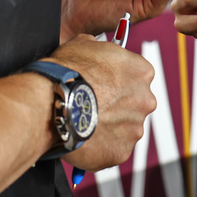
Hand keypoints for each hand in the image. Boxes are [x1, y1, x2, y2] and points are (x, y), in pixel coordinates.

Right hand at [48, 35, 155, 171]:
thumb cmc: (67, 73)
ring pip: (123, 128)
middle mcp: (144, 100)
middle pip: (134, 103)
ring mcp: (134, 128)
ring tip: (83, 121)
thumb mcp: (83, 45)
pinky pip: (112, 148)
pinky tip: (83, 136)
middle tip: (93, 104)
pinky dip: (99, 145)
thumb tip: (94, 49)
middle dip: (117, 105)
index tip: (104, 84)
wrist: (52, 103)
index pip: (136, 75)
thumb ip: (98, 49)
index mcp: (141, 71)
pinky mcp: (121, 151)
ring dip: (108, 126)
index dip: (117, 79)